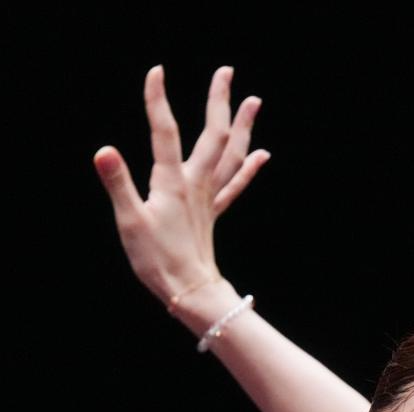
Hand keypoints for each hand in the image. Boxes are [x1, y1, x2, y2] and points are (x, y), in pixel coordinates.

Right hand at [93, 65, 270, 305]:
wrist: (189, 291)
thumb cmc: (158, 261)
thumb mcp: (131, 222)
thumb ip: (118, 184)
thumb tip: (104, 151)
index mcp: (172, 183)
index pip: (165, 132)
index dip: (158, 101)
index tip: (156, 72)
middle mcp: (195, 185)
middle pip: (212, 135)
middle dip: (219, 101)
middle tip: (226, 71)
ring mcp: (208, 199)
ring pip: (231, 155)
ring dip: (243, 127)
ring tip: (254, 102)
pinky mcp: (213, 214)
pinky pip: (234, 185)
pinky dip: (249, 168)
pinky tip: (261, 154)